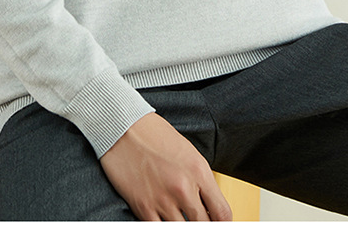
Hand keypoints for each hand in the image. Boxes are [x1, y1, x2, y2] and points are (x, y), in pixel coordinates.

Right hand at [99, 112, 232, 220]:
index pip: (222, 213)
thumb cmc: (154, 135)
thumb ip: (200, 180)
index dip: (223, 225)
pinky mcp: (143, 206)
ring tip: (181, 220)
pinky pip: (158, 231)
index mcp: (199, 171)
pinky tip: (165, 223)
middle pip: (204, 226)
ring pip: (183, 231)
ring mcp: (163, 199)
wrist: (124, 127)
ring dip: (183, 227)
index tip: (219, 225)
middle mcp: (184, 187)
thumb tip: (208, 205)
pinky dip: (163, 229)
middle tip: (199, 222)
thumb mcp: (188, 152)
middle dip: (204, 227)